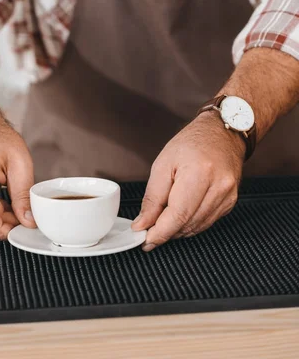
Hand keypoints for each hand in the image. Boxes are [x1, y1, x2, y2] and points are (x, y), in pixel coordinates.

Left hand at [132, 112, 244, 250]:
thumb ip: (152, 198)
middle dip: (166, 231)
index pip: (177, 215)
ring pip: (197, 227)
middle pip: (187, 224)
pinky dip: (190, 223)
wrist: (222, 133)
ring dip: (178, 229)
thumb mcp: (163, 164)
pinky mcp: (231, 202)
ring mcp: (227, 196)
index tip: (145, 240)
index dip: (159, 232)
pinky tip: (181, 214)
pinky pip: (206, 222)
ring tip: (164, 219)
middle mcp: (218, 186)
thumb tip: (143, 224)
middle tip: (149, 228)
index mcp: (199, 173)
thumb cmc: (192, 143)